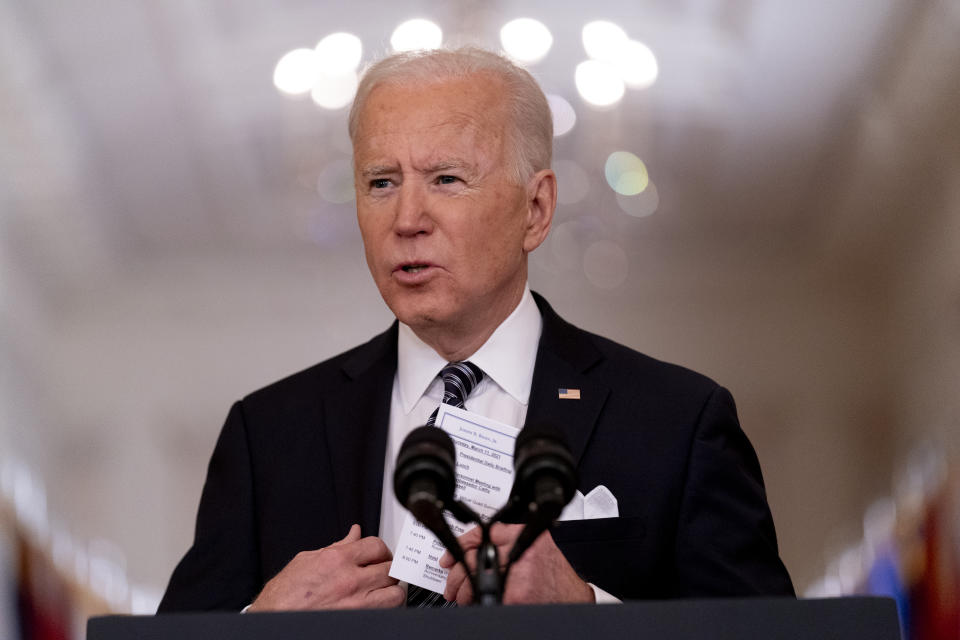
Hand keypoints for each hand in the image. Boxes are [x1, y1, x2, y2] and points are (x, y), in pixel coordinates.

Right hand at [247, 524, 403, 610]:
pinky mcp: (357, 620)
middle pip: (389, 567)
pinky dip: (387, 607)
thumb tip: (354, 535)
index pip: (376, 545)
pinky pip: (386, 612)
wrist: (275, 617)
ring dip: (392, 589)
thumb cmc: (285, 593)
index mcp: (337, 560)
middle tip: (383, 570)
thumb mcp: (307, 560)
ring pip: (394, 591)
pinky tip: (380, 604)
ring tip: (384, 589)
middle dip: (388, 567)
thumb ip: (336, 546)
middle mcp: (349, 580)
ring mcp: (356, 603)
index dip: (381, 549)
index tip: (379, 554)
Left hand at [439, 523, 593, 605]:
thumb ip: (508, 544)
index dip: (462, 545)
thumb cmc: (557, 578)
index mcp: (527, 535)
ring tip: (465, 598)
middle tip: (454, 587)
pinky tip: (480, 605)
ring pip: (478, 578)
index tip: (450, 558)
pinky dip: (481, 603)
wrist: (575, 601)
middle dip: (459, 575)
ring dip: (466, 592)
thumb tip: (470, 554)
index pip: (484, 532)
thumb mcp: (535, 549)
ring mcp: (519, 573)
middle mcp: (524, 550)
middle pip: (477, 557)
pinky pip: (488, 597)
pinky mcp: (516, 595)